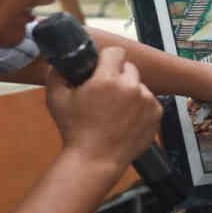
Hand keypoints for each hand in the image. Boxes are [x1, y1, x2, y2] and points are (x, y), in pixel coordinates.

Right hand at [45, 46, 162, 172]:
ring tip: (115, 111)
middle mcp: (130, 87)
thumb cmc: (75, 131)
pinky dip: (140, 107)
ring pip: (139, 86)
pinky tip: (126, 120)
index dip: (107, 59)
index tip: (102, 68)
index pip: (116, 52)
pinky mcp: (156, 114)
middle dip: (118, 76)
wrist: (95, 160)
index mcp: (107, 79)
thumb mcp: (56, 99)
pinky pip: (149, 101)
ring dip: (130, 92)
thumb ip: (55, 74)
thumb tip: (58, 62)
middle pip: (129, 68)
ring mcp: (146, 101)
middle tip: (106, 93)